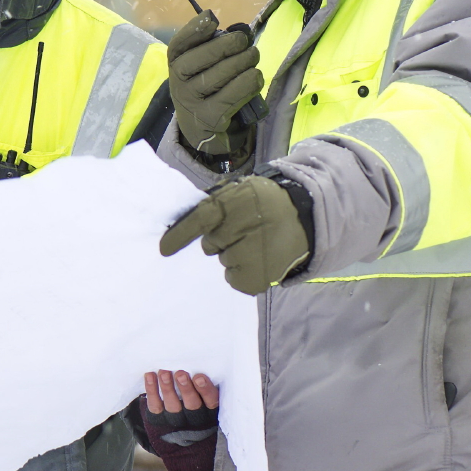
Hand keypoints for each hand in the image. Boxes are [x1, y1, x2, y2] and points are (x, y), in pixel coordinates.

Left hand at [143, 370, 218, 414]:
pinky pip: (155, 406)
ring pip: (173, 405)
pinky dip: (152, 390)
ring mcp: (176, 418)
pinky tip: (150, 375)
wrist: (174, 416)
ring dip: (168, 388)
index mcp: (210, 408)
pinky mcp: (160, 418)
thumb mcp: (204, 388)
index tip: (199, 377)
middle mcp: (195, 416)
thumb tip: (196, 360)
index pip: (212, 401)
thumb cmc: (195, 391)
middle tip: (180, 374)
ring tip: (164, 372)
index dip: (206, 390)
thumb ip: (202, 378)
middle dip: (186, 389)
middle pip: (192, 404)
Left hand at [160, 175, 309, 295]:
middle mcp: (243, 228)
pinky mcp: (257, 279)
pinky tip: (259, 259)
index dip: (180, 235)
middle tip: (244, 231)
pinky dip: (242, 272)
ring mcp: (251, 256)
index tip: (164, 249)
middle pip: (210, 244)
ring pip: (224, 261)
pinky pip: (233, 279)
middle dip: (221, 239)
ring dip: (234, 254)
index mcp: (237, 202)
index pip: (201, 220)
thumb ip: (216, 204)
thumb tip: (185, 222)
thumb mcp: (241, 191)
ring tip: (257, 244)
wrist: (306, 217)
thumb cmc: (265, 204)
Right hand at [166, 12, 263, 157]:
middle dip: (228, 45)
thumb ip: (212, 48)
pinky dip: (250, 82)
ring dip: (244, 61)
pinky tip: (255, 77)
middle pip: (202, 57)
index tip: (212, 19)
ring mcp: (192, 102)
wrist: (200, 129)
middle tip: (245, 42)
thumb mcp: (199, 68)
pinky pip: (235, 93)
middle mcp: (178, 83)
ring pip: (222, 74)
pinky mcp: (210, 118)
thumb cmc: (205, 87)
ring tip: (253, 57)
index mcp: (174, 65)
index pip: (178, 44)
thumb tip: (240, 32)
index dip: (194, 29)